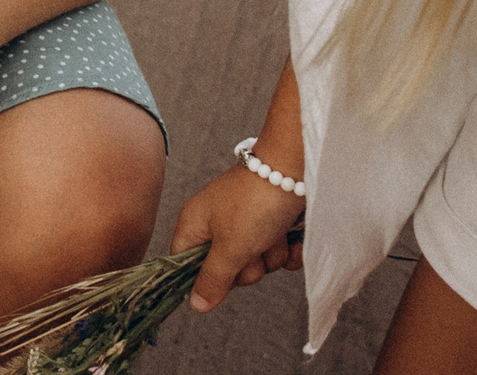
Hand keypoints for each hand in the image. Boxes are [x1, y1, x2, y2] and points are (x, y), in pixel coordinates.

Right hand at [173, 158, 304, 311]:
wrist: (293, 171)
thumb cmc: (253, 204)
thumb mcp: (230, 247)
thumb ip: (213, 279)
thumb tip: (195, 305)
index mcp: (195, 224)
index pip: (183, 263)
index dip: (202, 278)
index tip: (223, 279)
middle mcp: (216, 224)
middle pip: (225, 269)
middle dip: (247, 267)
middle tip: (252, 249)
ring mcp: (244, 224)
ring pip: (255, 262)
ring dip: (270, 256)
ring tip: (274, 235)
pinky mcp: (269, 223)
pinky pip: (275, 253)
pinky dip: (287, 250)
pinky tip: (292, 240)